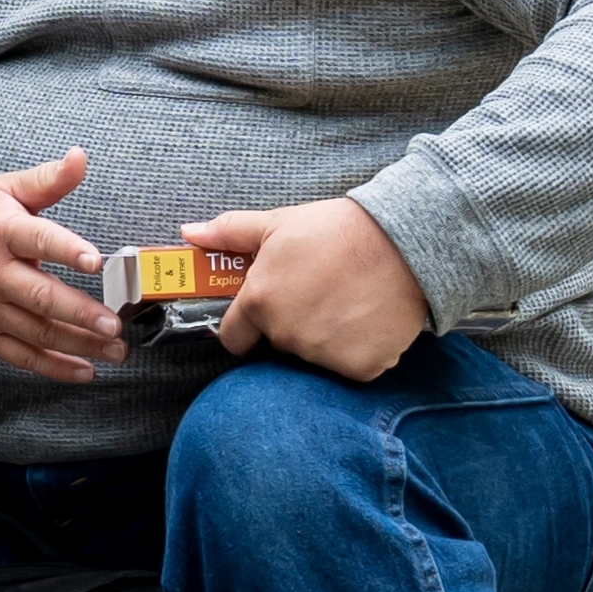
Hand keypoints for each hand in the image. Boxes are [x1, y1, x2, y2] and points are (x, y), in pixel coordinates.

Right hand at [0, 151, 122, 382]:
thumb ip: (45, 180)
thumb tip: (80, 157)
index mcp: (0, 231)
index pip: (38, 240)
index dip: (67, 250)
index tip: (95, 260)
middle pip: (40, 297)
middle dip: (81, 314)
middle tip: (114, 325)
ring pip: (37, 332)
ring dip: (79, 345)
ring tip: (114, 351)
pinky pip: (20, 356)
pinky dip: (53, 368)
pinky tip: (84, 371)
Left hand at [190, 196, 431, 380]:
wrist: (403, 242)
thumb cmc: (337, 229)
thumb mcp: (276, 224)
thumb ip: (229, 233)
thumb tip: (189, 233)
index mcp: (258, 303)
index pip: (234, 339)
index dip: (246, 327)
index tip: (265, 314)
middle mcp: (286, 335)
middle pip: (278, 346)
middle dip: (291, 327)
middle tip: (317, 295)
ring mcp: (323, 355)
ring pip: (314, 358)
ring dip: (324, 339)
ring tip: (346, 303)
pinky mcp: (359, 368)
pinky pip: (350, 367)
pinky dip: (358, 350)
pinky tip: (368, 320)